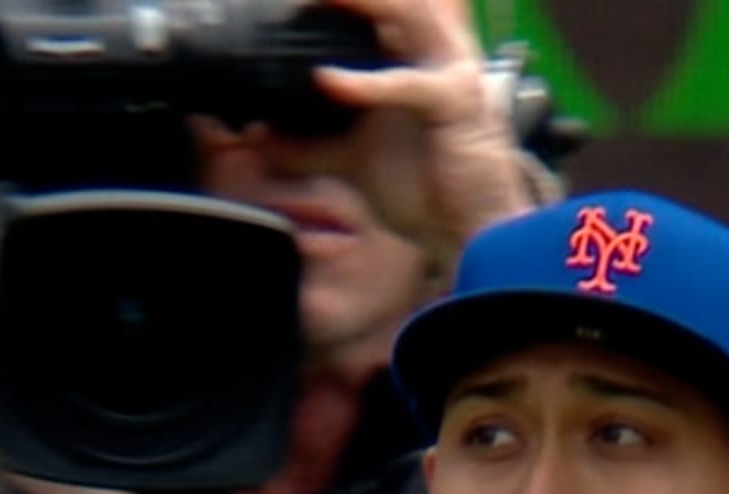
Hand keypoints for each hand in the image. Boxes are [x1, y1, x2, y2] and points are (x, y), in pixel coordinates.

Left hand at [309, 0, 542, 266]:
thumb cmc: (429, 191)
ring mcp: (451, 72)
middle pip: (395, 1)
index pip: (375, 8)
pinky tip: (326, 82)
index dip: (336, 1)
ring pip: (410, 13)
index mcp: (413, 56)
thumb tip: (258, 136)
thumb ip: (307, 147)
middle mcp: (435, 53)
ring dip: (363, 3)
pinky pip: (409, 85)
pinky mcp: (457, 104)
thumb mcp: (353, 162)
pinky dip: (367, 83)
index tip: (284, 3)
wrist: (471, 235)